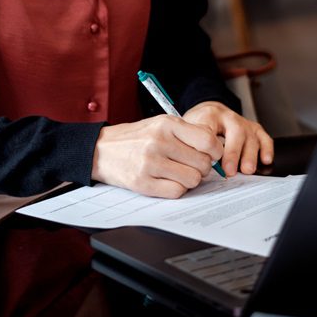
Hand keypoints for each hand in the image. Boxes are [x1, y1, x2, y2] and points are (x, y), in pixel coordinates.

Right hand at [91, 115, 223, 197]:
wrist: (101, 149)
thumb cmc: (136, 137)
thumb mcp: (160, 124)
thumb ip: (187, 133)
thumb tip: (215, 149)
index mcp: (167, 124)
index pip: (207, 141)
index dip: (216, 151)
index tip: (212, 155)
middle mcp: (159, 142)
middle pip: (202, 164)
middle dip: (202, 168)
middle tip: (192, 166)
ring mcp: (150, 163)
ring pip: (192, 180)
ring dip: (190, 180)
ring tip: (179, 173)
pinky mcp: (142, 183)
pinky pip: (176, 192)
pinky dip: (177, 189)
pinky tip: (168, 181)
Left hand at [183, 101, 273, 176]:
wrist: (209, 111)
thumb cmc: (199, 124)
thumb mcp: (188, 128)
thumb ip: (190, 141)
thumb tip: (193, 162)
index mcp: (210, 116)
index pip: (212, 131)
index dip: (212, 148)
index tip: (210, 162)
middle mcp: (230, 118)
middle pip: (236, 132)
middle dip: (233, 154)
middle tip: (230, 171)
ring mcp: (244, 123)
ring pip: (251, 137)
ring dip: (250, 155)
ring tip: (247, 170)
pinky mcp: (255, 130)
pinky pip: (264, 138)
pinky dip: (267, 149)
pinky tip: (265, 160)